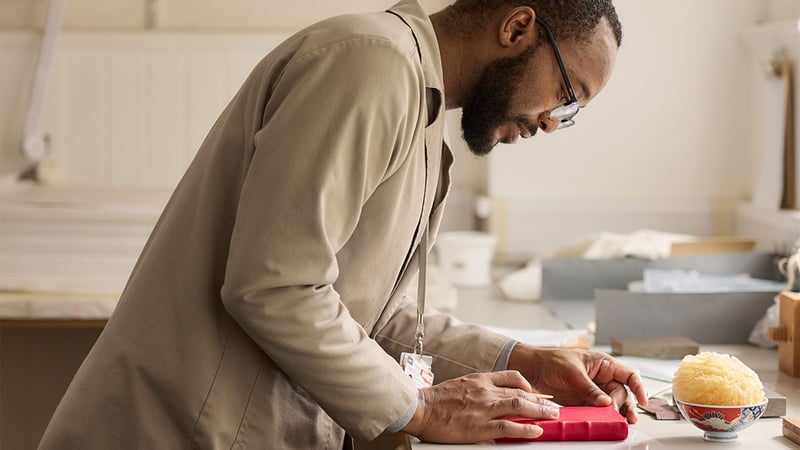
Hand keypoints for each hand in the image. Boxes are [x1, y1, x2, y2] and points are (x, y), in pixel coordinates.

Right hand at [401, 370, 560, 442]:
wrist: (420, 408)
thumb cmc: (435, 400)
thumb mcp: (458, 386)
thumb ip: (476, 390)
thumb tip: (489, 400)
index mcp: (479, 379)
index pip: (511, 376)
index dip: (527, 385)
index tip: (534, 392)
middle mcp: (485, 390)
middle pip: (520, 392)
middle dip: (540, 400)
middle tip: (553, 407)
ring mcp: (484, 407)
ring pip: (519, 406)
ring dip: (540, 411)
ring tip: (552, 416)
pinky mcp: (480, 425)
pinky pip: (509, 426)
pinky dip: (526, 428)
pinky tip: (536, 431)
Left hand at [507, 345, 646, 422]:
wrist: (533, 369)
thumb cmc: (552, 360)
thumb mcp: (572, 372)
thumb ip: (589, 388)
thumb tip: (605, 401)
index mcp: (603, 364)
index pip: (628, 375)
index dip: (638, 387)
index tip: (643, 400)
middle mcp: (602, 378)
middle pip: (622, 393)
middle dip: (625, 404)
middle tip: (621, 414)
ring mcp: (594, 391)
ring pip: (613, 404)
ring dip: (618, 413)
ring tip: (621, 422)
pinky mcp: (585, 402)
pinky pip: (598, 411)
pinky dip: (603, 418)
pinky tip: (604, 422)